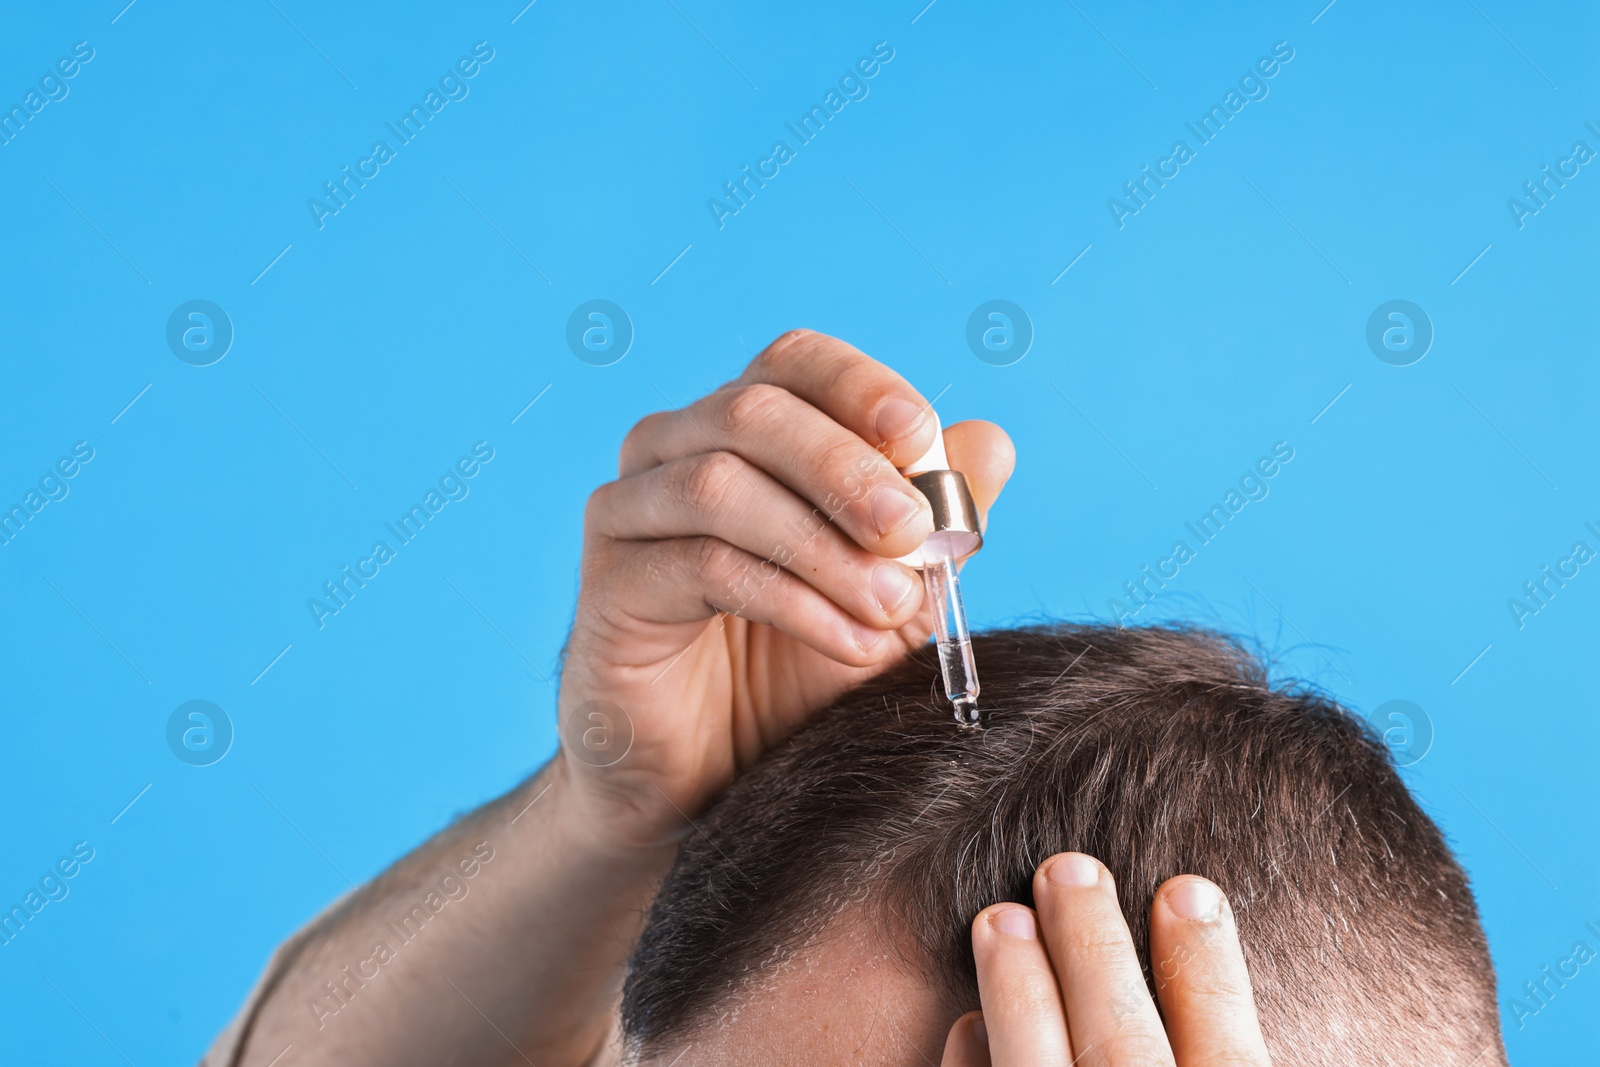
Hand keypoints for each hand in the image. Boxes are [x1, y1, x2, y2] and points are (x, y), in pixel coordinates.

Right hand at [557, 330, 1015, 846]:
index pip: (793, 363)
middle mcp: (669, 452)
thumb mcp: (889, 596)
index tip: (921, 438)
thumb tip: (990, 443)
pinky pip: (700, 565)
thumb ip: (934, 525)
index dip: (857, 386)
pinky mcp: (608, 588)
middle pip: (753, 411)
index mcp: (737, 430)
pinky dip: (789, 598)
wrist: (711, 784)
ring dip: (823, 544)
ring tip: (891, 606)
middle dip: (847, 468)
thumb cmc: (793, 677)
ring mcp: (627, 514)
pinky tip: (845, 639)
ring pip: (720, 484)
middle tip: (914, 533)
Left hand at [942, 853, 1272, 1065]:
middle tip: (1068, 869)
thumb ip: (1230, 1054)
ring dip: (1016, 993)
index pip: (1229, 1058)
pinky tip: (968, 1025)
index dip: (1207, 965)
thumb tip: (1259, 970)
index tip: (1187, 887)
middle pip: (1121, 1049)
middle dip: (1093, 950)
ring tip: (998, 918)